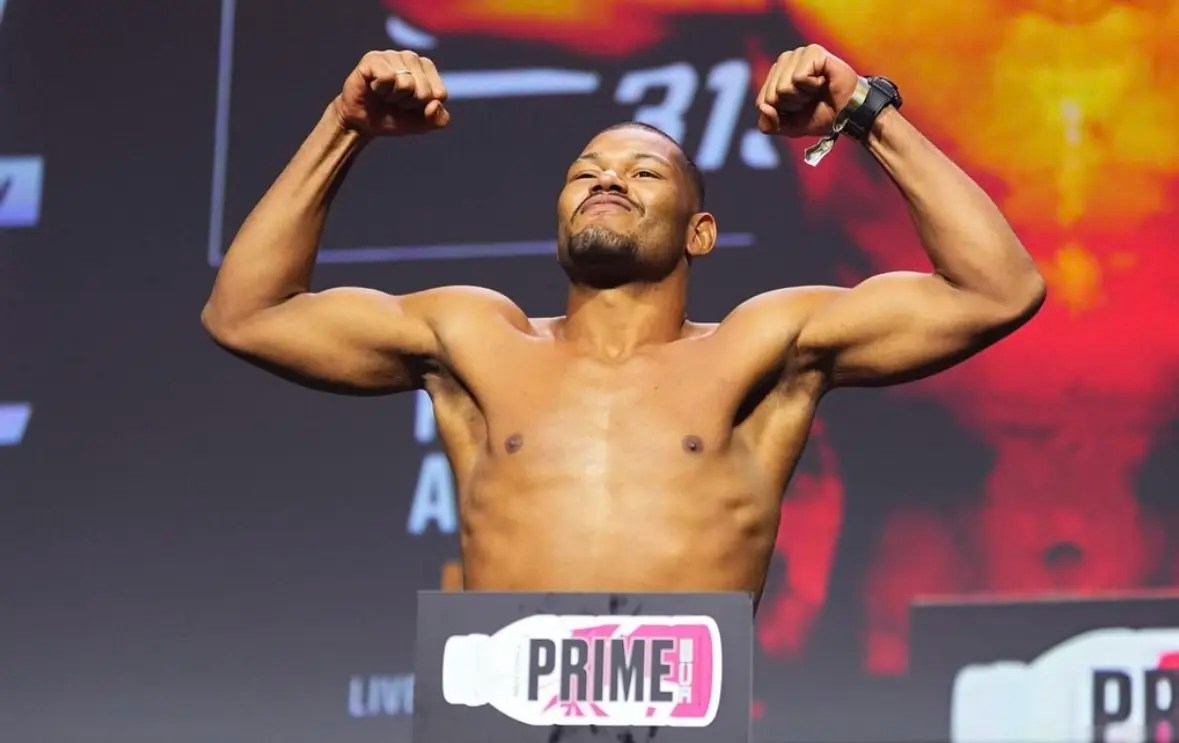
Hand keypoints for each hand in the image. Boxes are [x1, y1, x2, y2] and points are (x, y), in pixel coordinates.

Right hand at [333, 50, 449, 136]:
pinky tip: (374, 88)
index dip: (424, 107)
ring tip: (385, 94)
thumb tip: (435, 104)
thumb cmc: (395, 117)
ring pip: (405, 84)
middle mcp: (411, 57)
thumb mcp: (423, 124)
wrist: (364, 123)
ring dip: (394, 97)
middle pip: (423, 91)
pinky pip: (386, 77)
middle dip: (409, 104)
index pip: (439, 94)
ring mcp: (391, 55)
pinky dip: (380, 90)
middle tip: (395, 101)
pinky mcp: (372, 58)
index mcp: (428, 68)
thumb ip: (439, 119)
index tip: (411, 105)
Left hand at [756, 44, 858, 137]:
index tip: (800, 107)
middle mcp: (785, 60)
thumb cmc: (820, 114)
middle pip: (771, 95)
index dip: (782, 113)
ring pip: (782, 87)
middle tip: (810, 99)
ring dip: (802, 97)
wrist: (848, 113)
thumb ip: (768, 124)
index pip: (762, 101)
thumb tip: (763, 107)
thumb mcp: (788, 126)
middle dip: (791, 105)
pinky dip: (811, 87)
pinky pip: (798, 78)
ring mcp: (798, 53)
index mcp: (776, 74)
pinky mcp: (812, 51)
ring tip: (816, 90)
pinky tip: (822, 81)